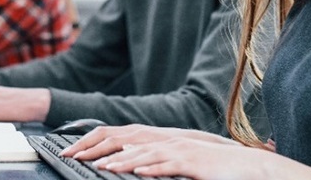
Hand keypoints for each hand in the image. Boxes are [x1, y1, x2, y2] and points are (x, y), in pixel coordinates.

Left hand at [63, 124, 236, 160]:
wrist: (239, 164)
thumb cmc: (205, 165)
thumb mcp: (172, 161)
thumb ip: (150, 160)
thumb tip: (126, 163)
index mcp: (156, 139)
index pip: (117, 137)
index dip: (92, 143)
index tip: (71, 153)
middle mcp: (163, 141)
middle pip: (124, 142)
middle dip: (98, 150)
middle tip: (75, 158)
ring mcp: (177, 150)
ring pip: (144, 154)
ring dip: (122, 161)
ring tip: (102, 168)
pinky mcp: (190, 163)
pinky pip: (168, 166)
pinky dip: (152, 169)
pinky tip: (139, 173)